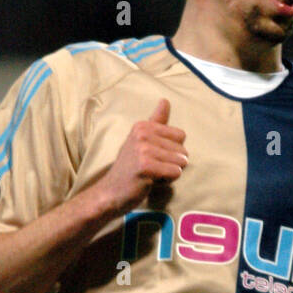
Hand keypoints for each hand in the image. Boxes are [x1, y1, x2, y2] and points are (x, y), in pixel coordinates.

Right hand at [97, 99, 188, 214]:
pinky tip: (150, 181)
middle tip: (151, 168)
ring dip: (169, 173)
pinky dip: (167, 181)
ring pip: (180, 162)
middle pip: (182, 150)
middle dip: (172, 163)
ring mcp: (143, 149)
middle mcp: (142, 134)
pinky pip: (176, 173)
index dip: (172, 151)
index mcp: (143, 125)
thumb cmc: (130, 167)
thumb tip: (165, 100)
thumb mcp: (140, 140)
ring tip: (151, 174)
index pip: (181, 135)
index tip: (154, 157)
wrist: (110, 192)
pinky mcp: (145, 166)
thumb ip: (156, 121)